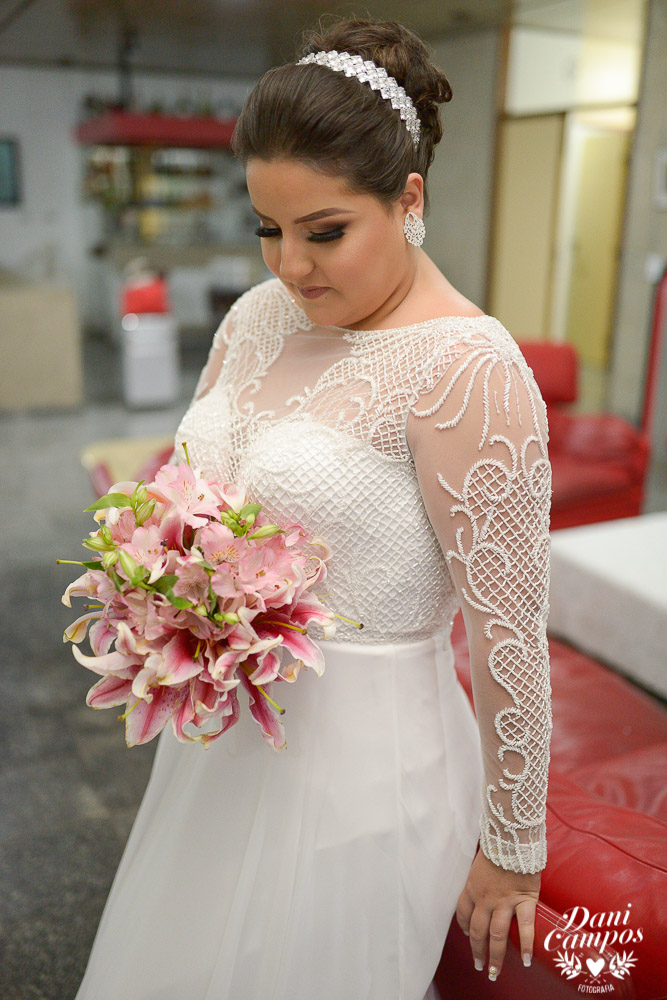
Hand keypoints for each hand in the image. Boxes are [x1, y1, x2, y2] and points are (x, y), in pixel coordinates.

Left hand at [456, 846, 540, 981]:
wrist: (512, 836)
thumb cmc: (497, 845)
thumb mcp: (480, 861)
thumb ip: (480, 875)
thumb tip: (482, 878)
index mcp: (472, 887)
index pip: (463, 913)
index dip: (464, 927)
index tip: (468, 934)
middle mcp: (484, 898)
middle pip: (477, 931)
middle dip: (477, 951)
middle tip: (479, 965)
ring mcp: (503, 901)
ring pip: (497, 935)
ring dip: (495, 956)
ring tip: (495, 972)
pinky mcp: (523, 900)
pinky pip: (524, 927)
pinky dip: (526, 945)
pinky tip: (527, 960)